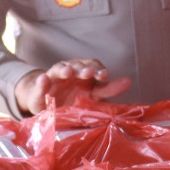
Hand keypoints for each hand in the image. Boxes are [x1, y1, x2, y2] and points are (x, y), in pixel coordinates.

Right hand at [14, 59, 131, 114]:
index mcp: (83, 73)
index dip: (97, 69)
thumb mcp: (92, 95)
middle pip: (76, 65)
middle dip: (82, 68)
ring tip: (67, 72)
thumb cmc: (73, 98)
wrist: (48, 104)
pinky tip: (43, 79)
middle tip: (88, 73)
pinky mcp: (40, 88)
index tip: (104, 75)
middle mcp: (70, 71)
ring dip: (64, 69)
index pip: (92, 65)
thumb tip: (128, 81)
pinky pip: (41, 83)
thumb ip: (108, 89)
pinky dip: (42, 81)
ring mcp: (54, 78)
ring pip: (59, 69)